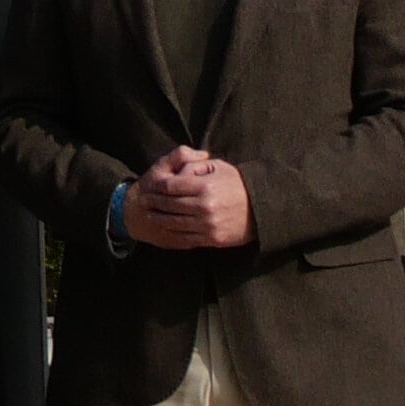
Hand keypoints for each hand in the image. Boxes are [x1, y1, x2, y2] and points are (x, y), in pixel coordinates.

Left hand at [126, 143, 252, 253]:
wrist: (261, 209)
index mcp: (206, 187)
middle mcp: (205, 207)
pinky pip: (187, 237)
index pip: (173, 187)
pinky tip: (165, 228)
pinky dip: (173, 233)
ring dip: (160, 219)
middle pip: (171, 205)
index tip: (150, 186)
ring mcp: (208, 225)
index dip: (159, 187)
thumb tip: (178, 173)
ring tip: (150, 215)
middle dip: (155, 202)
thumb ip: (196, 167)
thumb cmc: (238, 184)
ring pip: (176, 223)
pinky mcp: (212, 239)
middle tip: (143, 201)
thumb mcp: (219, 167)